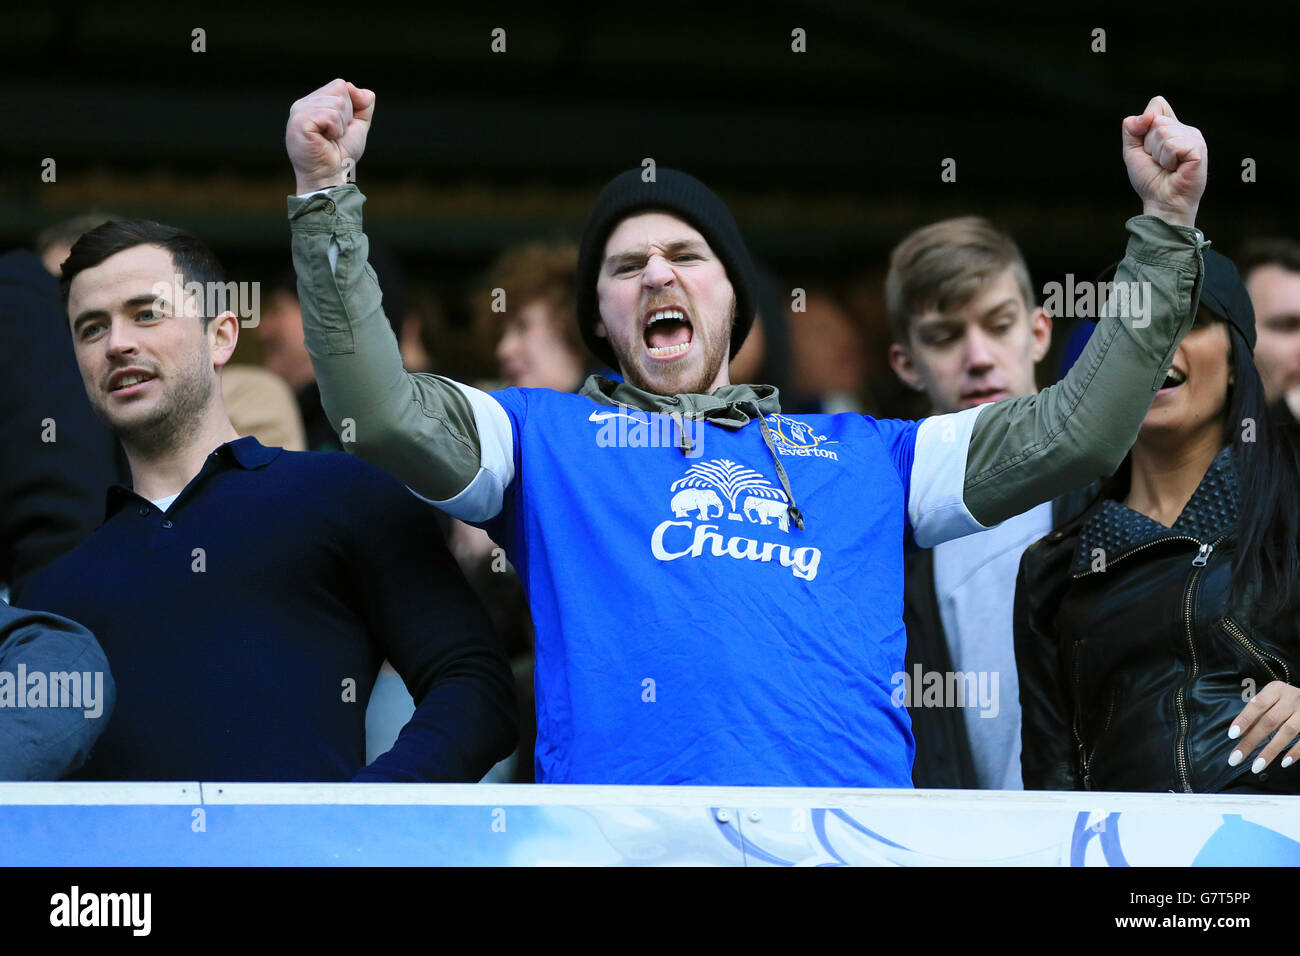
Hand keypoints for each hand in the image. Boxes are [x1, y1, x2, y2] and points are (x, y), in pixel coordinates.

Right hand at [286, 79, 375, 193]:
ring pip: (336, 103)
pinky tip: (325, 140)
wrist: (330, 176)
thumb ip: (362, 105)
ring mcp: (299, 112)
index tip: (340, 128)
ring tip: (329, 139)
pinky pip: (330, 115)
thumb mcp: (357, 126)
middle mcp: (303, 104)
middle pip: (339, 90)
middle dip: (346, 116)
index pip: (340, 85)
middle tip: (334, 135)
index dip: (350, 107)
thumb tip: (358, 89)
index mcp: (313, 102)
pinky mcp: (299, 121)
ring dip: (341, 125)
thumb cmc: (340, 154)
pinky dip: (335, 130)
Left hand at [1122, 95, 1206, 227]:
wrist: (1161, 201)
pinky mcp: (1198, 149)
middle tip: (1158, 161)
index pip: (1157, 104)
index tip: (1145, 146)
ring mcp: (1194, 138)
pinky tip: (1175, 168)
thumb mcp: (1132, 152)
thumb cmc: (1150, 179)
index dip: (1145, 121)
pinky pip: (1172, 145)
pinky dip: (1167, 159)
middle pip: (1156, 120)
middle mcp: (1184, 129)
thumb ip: (1132, 130)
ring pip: (1163, 132)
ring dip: (1157, 154)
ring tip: (1167, 166)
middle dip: (1148, 144)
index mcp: (1171, 127)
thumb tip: (1145, 115)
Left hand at [1227, 680, 1299, 774]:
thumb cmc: (1287, 700)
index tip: (1232, 735)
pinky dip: (1295, 752)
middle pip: (1268, 722)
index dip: (1244, 720)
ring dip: (1270, 751)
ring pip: (1287, 732)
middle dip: (1251, 742)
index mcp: (1276, 690)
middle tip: (1236, 758)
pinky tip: (1283, 763)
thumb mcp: (1273, 698)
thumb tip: (1240, 734)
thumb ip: (1258, 712)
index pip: (1257, 704)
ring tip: (1256, 766)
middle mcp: (1291, 698)